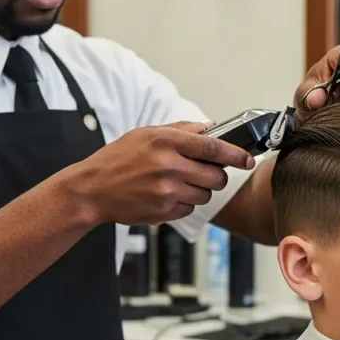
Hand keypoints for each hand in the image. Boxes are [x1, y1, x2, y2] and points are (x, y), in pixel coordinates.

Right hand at [69, 121, 255, 225]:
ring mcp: (166, 191)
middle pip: (215, 175)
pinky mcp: (163, 211)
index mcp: (164, 141)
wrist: (92, 190)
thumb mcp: (145, 134)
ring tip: (179, 184)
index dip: (235, 154)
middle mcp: (168, 166)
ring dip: (199, 190)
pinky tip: (166, 196)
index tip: (247, 158)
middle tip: (207, 173)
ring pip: (205, 194)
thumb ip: (180, 130)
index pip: (212, 146)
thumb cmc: (116, 159)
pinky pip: (189, 208)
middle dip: (217, 176)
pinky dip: (184, 203)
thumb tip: (209, 128)